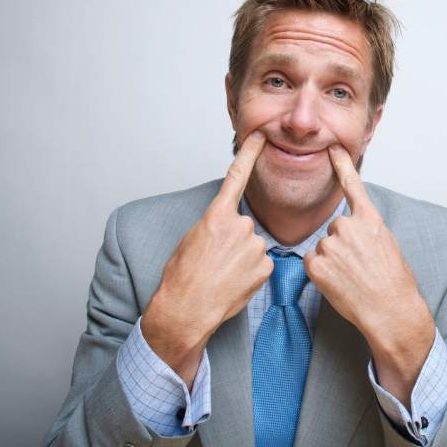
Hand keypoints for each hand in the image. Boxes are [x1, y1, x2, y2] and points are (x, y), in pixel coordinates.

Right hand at [142, 131, 272, 387]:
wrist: (186, 310)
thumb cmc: (181, 277)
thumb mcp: (191, 240)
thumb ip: (214, 225)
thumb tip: (227, 225)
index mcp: (216, 215)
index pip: (237, 176)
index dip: (250, 154)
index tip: (262, 136)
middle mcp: (239, 226)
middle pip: (244, 226)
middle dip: (233, 241)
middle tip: (215, 261)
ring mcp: (255, 246)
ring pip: (252, 246)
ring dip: (241, 258)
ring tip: (222, 274)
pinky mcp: (265, 266)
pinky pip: (260, 264)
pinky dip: (249, 273)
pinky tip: (233, 283)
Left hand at [304, 144, 435, 406]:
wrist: (390, 310)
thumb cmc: (394, 283)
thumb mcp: (387, 245)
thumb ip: (368, 229)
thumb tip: (354, 227)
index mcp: (370, 219)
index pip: (352, 185)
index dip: (341, 164)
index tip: (332, 148)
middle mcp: (348, 227)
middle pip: (335, 228)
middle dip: (342, 245)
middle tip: (359, 266)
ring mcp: (331, 244)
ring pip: (323, 247)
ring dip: (332, 261)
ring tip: (352, 277)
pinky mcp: (316, 264)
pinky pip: (313, 262)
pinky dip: (322, 274)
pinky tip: (339, 283)